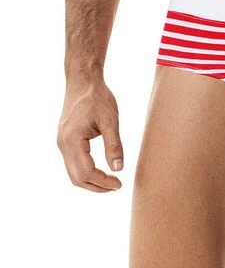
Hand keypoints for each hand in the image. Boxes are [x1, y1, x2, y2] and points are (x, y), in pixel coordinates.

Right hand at [57, 76, 123, 191]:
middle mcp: (63, 144)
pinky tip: (99, 171)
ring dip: (91, 182)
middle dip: (97, 186)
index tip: (119, 183)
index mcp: (73, 139)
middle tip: (116, 186)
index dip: (103, 182)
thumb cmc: (97, 97)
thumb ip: (114, 145)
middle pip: (77, 178)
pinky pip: (72, 164)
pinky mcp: (64, 141)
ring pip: (73, 173)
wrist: (82, 81)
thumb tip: (119, 169)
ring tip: (110, 182)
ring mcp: (61, 143)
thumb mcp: (110, 120)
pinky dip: (85, 173)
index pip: (86, 172)